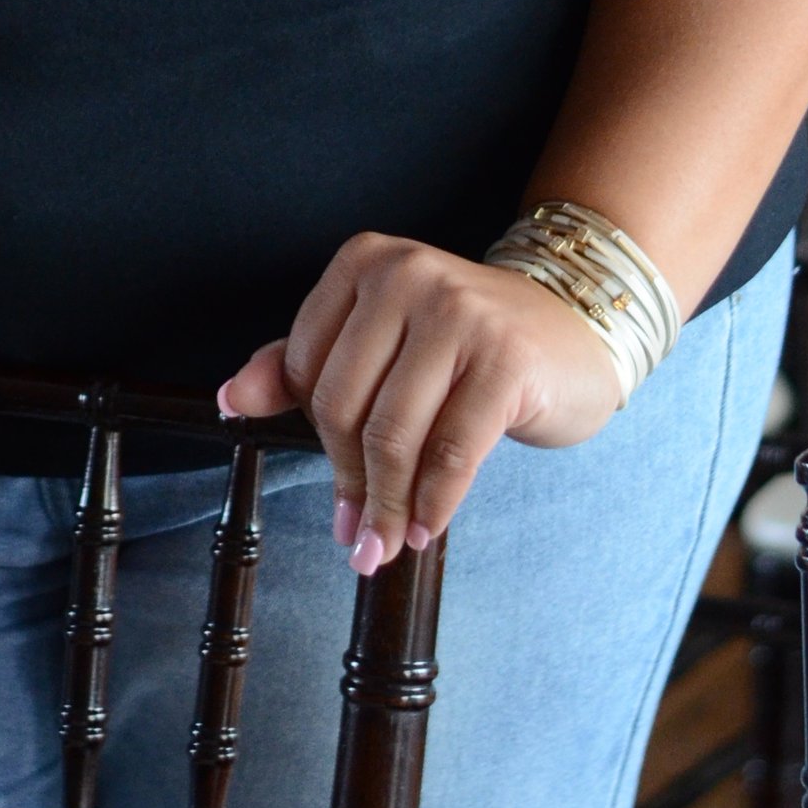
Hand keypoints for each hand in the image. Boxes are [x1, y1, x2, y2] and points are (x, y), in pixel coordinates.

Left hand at [218, 234, 623, 573]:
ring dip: (387, 505)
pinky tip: (427, 527)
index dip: (317, 441)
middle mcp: (408, 274)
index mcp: (366, 263)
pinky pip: (452, 450)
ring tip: (388, 544)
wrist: (574, 330)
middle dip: (351, 483)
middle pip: (345, 405)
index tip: (335, 492)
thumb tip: (232, 400)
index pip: (309, 369)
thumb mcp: (382, 340)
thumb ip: (303, 364)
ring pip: (395, 433)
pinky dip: (433, 500)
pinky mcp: (505, 358)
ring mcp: (460, 311)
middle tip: (359, 537)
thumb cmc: (466, 345)